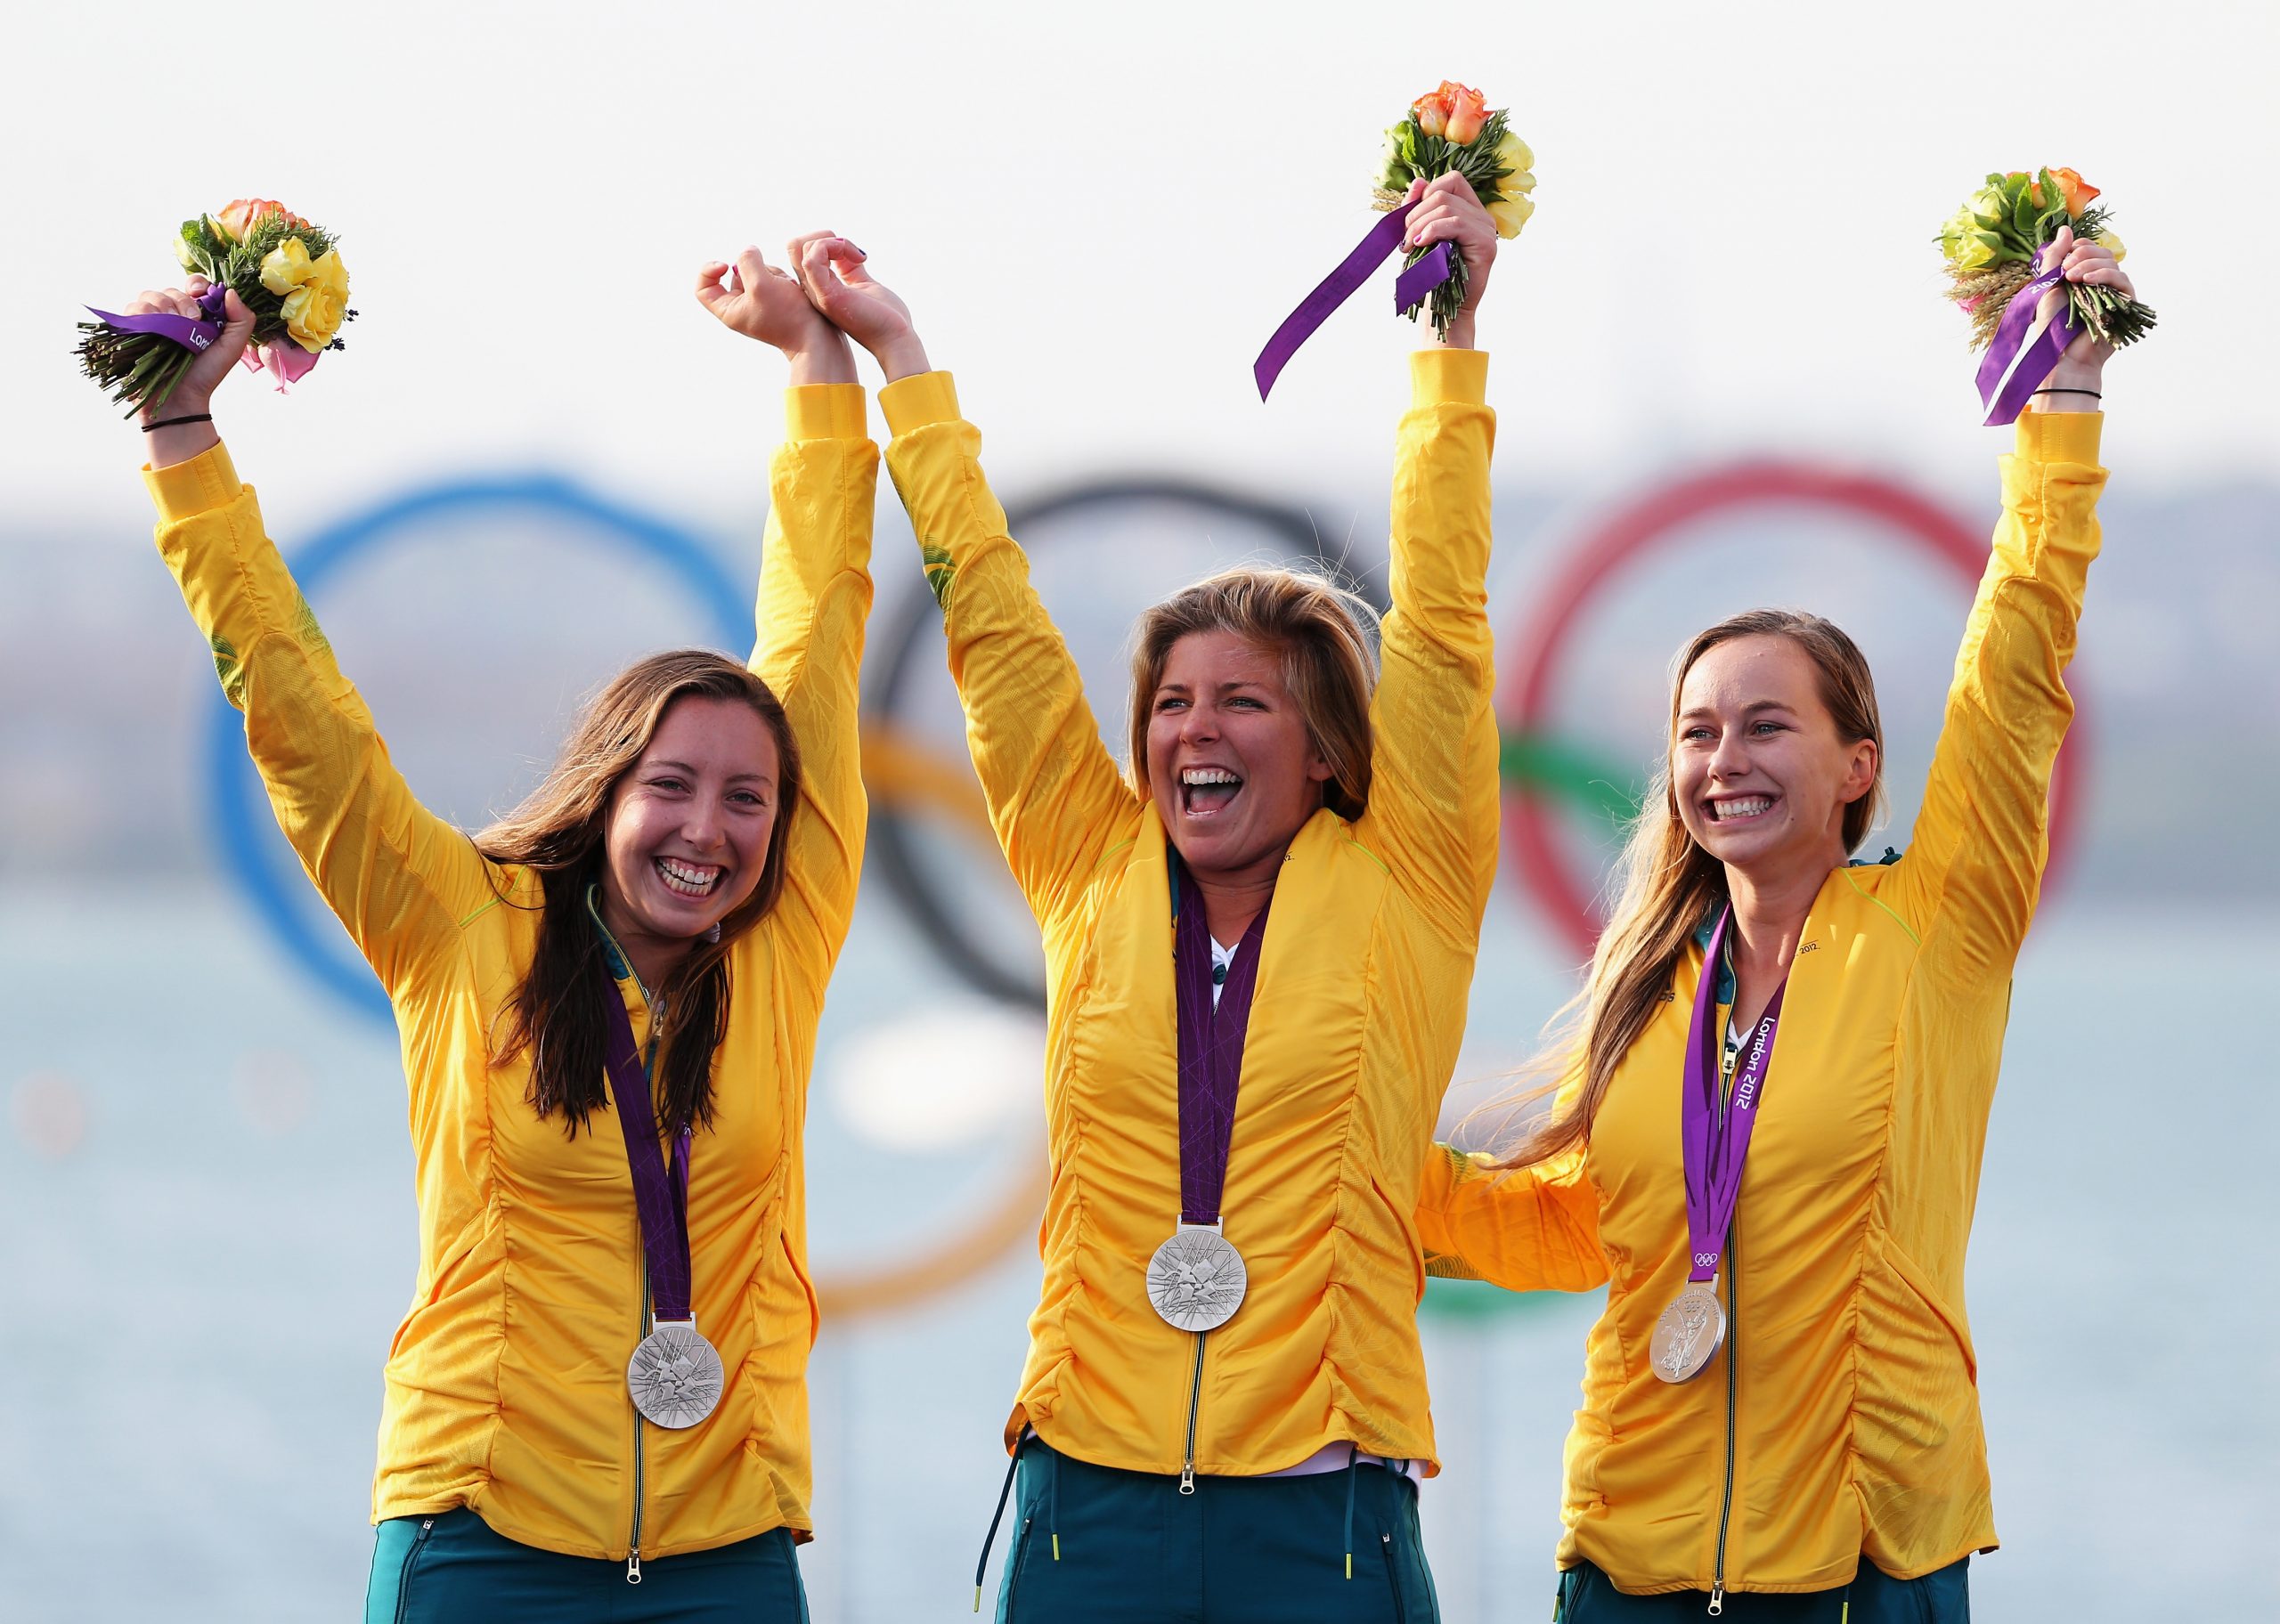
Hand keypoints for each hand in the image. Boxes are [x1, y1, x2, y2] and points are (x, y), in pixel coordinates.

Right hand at [124, 277, 253, 421]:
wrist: (180, 400)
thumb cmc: (205, 375)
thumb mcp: (232, 348)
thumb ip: (241, 320)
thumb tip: (230, 291)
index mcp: (196, 315)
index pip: (193, 286)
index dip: (196, 284)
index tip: (201, 295)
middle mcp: (172, 315)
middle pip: (170, 289)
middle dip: (181, 300)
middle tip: (191, 320)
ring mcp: (150, 322)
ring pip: (148, 296)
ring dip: (161, 305)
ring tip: (172, 325)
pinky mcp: (131, 330)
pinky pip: (130, 309)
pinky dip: (141, 312)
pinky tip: (153, 325)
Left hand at [695, 243, 854, 384]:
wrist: (817, 337)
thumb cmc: (788, 316)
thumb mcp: (761, 283)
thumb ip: (747, 260)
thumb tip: (748, 250)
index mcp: (729, 310)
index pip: (704, 288)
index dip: (708, 271)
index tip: (725, 264)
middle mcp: (741, 308)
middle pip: (735, 275)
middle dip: (753, 270)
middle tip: (769, 280)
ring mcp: (760, 304)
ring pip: (757, 272)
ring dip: (771, 273)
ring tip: (784, 288)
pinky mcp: (776, 300)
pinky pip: (773, 278)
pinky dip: (781, 278)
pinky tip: (792, 288)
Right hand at [791, 237, 929, 381]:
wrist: (896, 339)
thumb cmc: (885, 317)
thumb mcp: (863, 284)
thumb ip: (850, 268)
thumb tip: (845, 251)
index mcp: (821, 288)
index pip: (804, 253)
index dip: (827, 243)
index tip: (858, 256)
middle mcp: (814, 291)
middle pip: (796, 247)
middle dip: (825, 236)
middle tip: (854, 253)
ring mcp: (818, 294)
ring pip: (801, 248)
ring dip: (832, 241)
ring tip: (858, 257)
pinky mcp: (827, 296)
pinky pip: (812, 259)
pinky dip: (832, 247)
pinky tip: (857, 259)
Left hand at [1403, 173, 1498, 346]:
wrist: (1440, 311)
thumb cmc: (1430, 277)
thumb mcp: (1419, 235)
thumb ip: (1418, 208)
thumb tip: (1417, 181)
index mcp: (1469, 211)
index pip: (1451, 181)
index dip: (1425, 192)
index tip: (1408, 220)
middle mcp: (1482, 217)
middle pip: (1445, 192)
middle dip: (1416, 213)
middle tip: (1405, 240)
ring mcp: (1487, 230)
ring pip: (1446, 206)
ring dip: (1419, 224)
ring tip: (1409, 246)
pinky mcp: (1486, 244)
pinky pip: (1456, 223)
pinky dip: (1433, 230)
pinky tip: (1421, 244)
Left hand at [2032, 225, 2135, 406]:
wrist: (2060, 358)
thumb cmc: (2050, 328)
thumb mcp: (2047, 287)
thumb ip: (2054, 258)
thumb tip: (2066, 229)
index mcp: (2080, 278)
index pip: (2087, 250)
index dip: (2078, 247)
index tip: (2064, 257)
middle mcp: (2098, 284)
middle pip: (2101, 254)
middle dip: (2083, 255)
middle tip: (2067, 268)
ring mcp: (2112, 294)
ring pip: (2112, 264)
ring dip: (2091, 265)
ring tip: (2072, 277)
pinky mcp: (2124, 305)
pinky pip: (2122, 281)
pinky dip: (2105, 276)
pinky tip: (2088, 280)